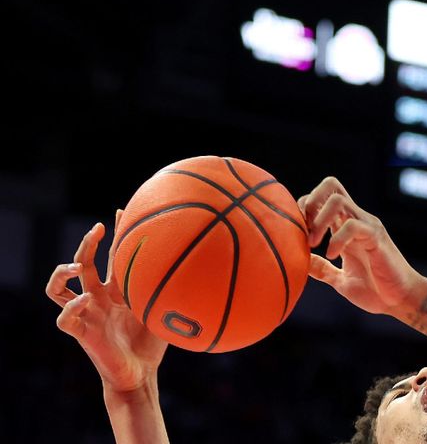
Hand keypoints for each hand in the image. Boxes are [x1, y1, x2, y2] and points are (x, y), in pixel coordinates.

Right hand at [46, 212, 167, 393]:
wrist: (140, 376)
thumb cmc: (153, 345)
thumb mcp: (167, 310)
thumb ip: (177, 291)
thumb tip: (207, 267)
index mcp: (117, 291)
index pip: (111, 255)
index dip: (114, 233)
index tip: (120, 211)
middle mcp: (98, 298)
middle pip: (82, 262)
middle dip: (87, 243)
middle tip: (99, 228)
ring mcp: (87, 314)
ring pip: (57, 288)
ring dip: (62, 273)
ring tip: (77, 267)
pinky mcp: (81, 333)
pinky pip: (64, 317)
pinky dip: (71, 306)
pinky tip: (86, 301)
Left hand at [301, 177, 426, 316]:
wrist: (401, 300)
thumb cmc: (375, 290)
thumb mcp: (340, 280)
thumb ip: (322, 270)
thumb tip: (300, 263)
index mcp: (347, 226)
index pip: (323, 197)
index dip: (304, 208)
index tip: (298, 233)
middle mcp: (356, 219)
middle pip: (331, 185)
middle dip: (310, 203)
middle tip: (305, 231)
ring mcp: (367, 225)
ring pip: (338, 200)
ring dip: (319, 220)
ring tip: (314, 243)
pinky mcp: (376, 237)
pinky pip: (352, 226)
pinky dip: (336, 239)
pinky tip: (332, 255)